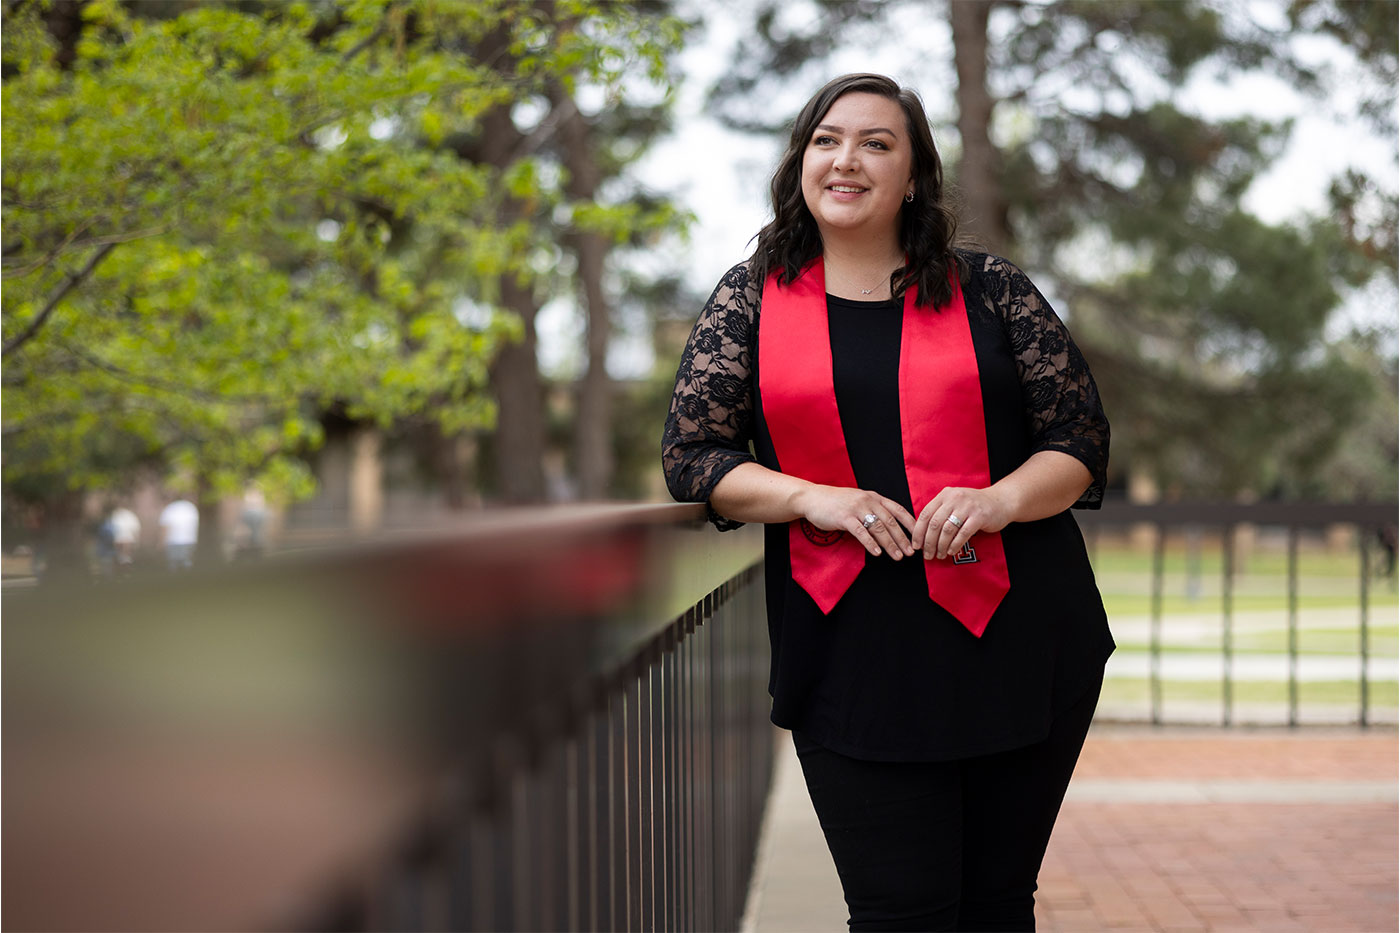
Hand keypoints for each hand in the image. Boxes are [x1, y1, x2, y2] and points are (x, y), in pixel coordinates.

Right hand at [794, 484, 917, 559]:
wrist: (813, 498)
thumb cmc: (837, 502)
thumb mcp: (859, 501)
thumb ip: (874, 510)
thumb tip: (891, 528)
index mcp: (874, 497)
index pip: (898, 510)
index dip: (910, 524)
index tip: (918, 537)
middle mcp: (868, 501)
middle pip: (890, 522)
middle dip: (902, 538)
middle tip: (910, 552)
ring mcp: (856, 508)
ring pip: (878, 528)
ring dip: (890, 544)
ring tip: (897, 556)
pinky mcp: (844, 518)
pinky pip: (861, 532)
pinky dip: (871, 544)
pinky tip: (877, 553)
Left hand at [912, 486, 1013, 559]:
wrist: (1001, 501)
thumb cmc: (974, 506)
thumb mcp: (955, 503)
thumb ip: (940, 513)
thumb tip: (922, 535)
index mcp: (945, 495)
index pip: (925, 514)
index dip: (918, 532)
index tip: (916, 545)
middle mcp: (954, 498)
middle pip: (935, 524)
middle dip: (929, 542)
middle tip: (927, 555)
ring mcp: (967, 506)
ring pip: (947, 530)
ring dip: (941, 546)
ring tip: (940, 555)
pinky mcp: (979, 516)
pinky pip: (963, 534)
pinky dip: (955, 545)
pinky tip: (951, 552)